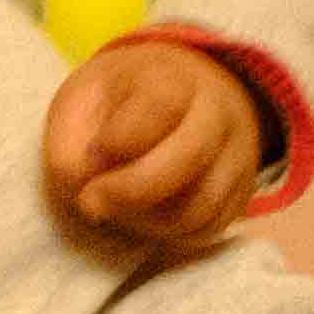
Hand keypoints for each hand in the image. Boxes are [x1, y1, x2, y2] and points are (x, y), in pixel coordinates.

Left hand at [41, 37, 271, 258]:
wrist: (184, 94)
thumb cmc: (121, 99)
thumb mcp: (84, 97)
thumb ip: (70, 138)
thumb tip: (81, 186)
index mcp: (175, 78)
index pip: (159, 108)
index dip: (119, 140)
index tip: (94, 151)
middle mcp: (218, 114)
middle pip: (187, 161)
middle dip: (128, 192)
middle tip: (90, 202)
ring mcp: (238, 156)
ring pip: (200, 207)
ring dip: (147, 221)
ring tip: (117, 209)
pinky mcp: (242, 193)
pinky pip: (209, 230)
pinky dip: (170, 235)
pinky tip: (145, 216)